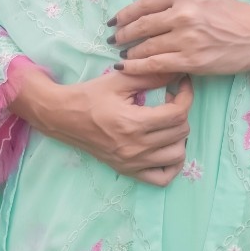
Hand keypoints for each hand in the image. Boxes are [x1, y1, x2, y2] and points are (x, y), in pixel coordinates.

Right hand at [20, 67, 193, 187]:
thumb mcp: (119, 80)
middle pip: (181, 132)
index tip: (182, 84)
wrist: (63, 117)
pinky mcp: (128, 171)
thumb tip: (177, 71)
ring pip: (177, 155)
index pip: (177, 114)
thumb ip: (150, 76)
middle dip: (182, 112)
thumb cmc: (90, 95)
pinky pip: (162, 178)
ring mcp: (132, 163)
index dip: (186, 96)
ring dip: (179, 136)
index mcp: (133, 123)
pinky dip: (172, 164)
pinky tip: (166, 147)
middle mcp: (135, 147)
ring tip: (167, 122)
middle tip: (170, 100)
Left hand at [108, 0, 249, 76]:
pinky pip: (156, 65)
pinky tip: (127, 68)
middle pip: (141, 25)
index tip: (115, 21)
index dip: (126, 13)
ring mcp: (186, 37)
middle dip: (123, 35)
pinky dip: (137, 68)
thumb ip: (181, 1)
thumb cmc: (237, 16)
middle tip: (113, 40)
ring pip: (146, 46)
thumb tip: (153, 12)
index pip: (145, 3)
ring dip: (130, 53)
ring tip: (122, 57)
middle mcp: (183, 13)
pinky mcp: (191, 60)